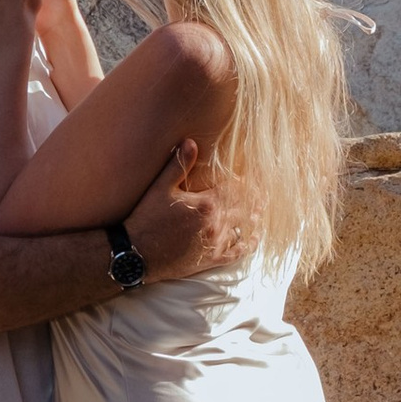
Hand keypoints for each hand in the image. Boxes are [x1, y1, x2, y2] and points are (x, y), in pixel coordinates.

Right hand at [125, 146, 254, 286]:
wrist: (137, 254)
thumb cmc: (146, 219)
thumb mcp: (160, 188)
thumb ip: (178, 165)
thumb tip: (191, 142)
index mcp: (206, 203)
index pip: (234, 188)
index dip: (245, 182)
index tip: (253, 176)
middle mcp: (215, 224)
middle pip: (243, 207)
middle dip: (254, 198)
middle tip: (263, 191)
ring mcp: (215, 243)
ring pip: (244, 228)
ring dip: (254, 218)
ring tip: (261, 209)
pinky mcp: (211, 259)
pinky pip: (237, 252)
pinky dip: (248, 245)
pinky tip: (254, 238)